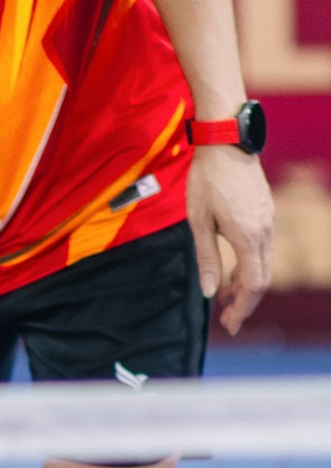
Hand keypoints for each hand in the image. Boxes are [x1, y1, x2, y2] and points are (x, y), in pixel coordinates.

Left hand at [188, 146, 271, 332]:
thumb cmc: (207, 179)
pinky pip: (262, 249)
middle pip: (261, 280)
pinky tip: (232, 270)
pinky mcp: (266, 214)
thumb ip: (206, 258)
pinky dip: (249, 266)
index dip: (242, 308)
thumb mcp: (198, 220)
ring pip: (263, 265)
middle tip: (226, 320)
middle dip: (245, 303)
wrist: (227, 142)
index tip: (229, 325)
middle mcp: (264, 232)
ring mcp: (268, 222)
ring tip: (223, 297)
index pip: (253, 285)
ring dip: (245, 285)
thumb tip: (208, 292)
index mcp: (248, 237)